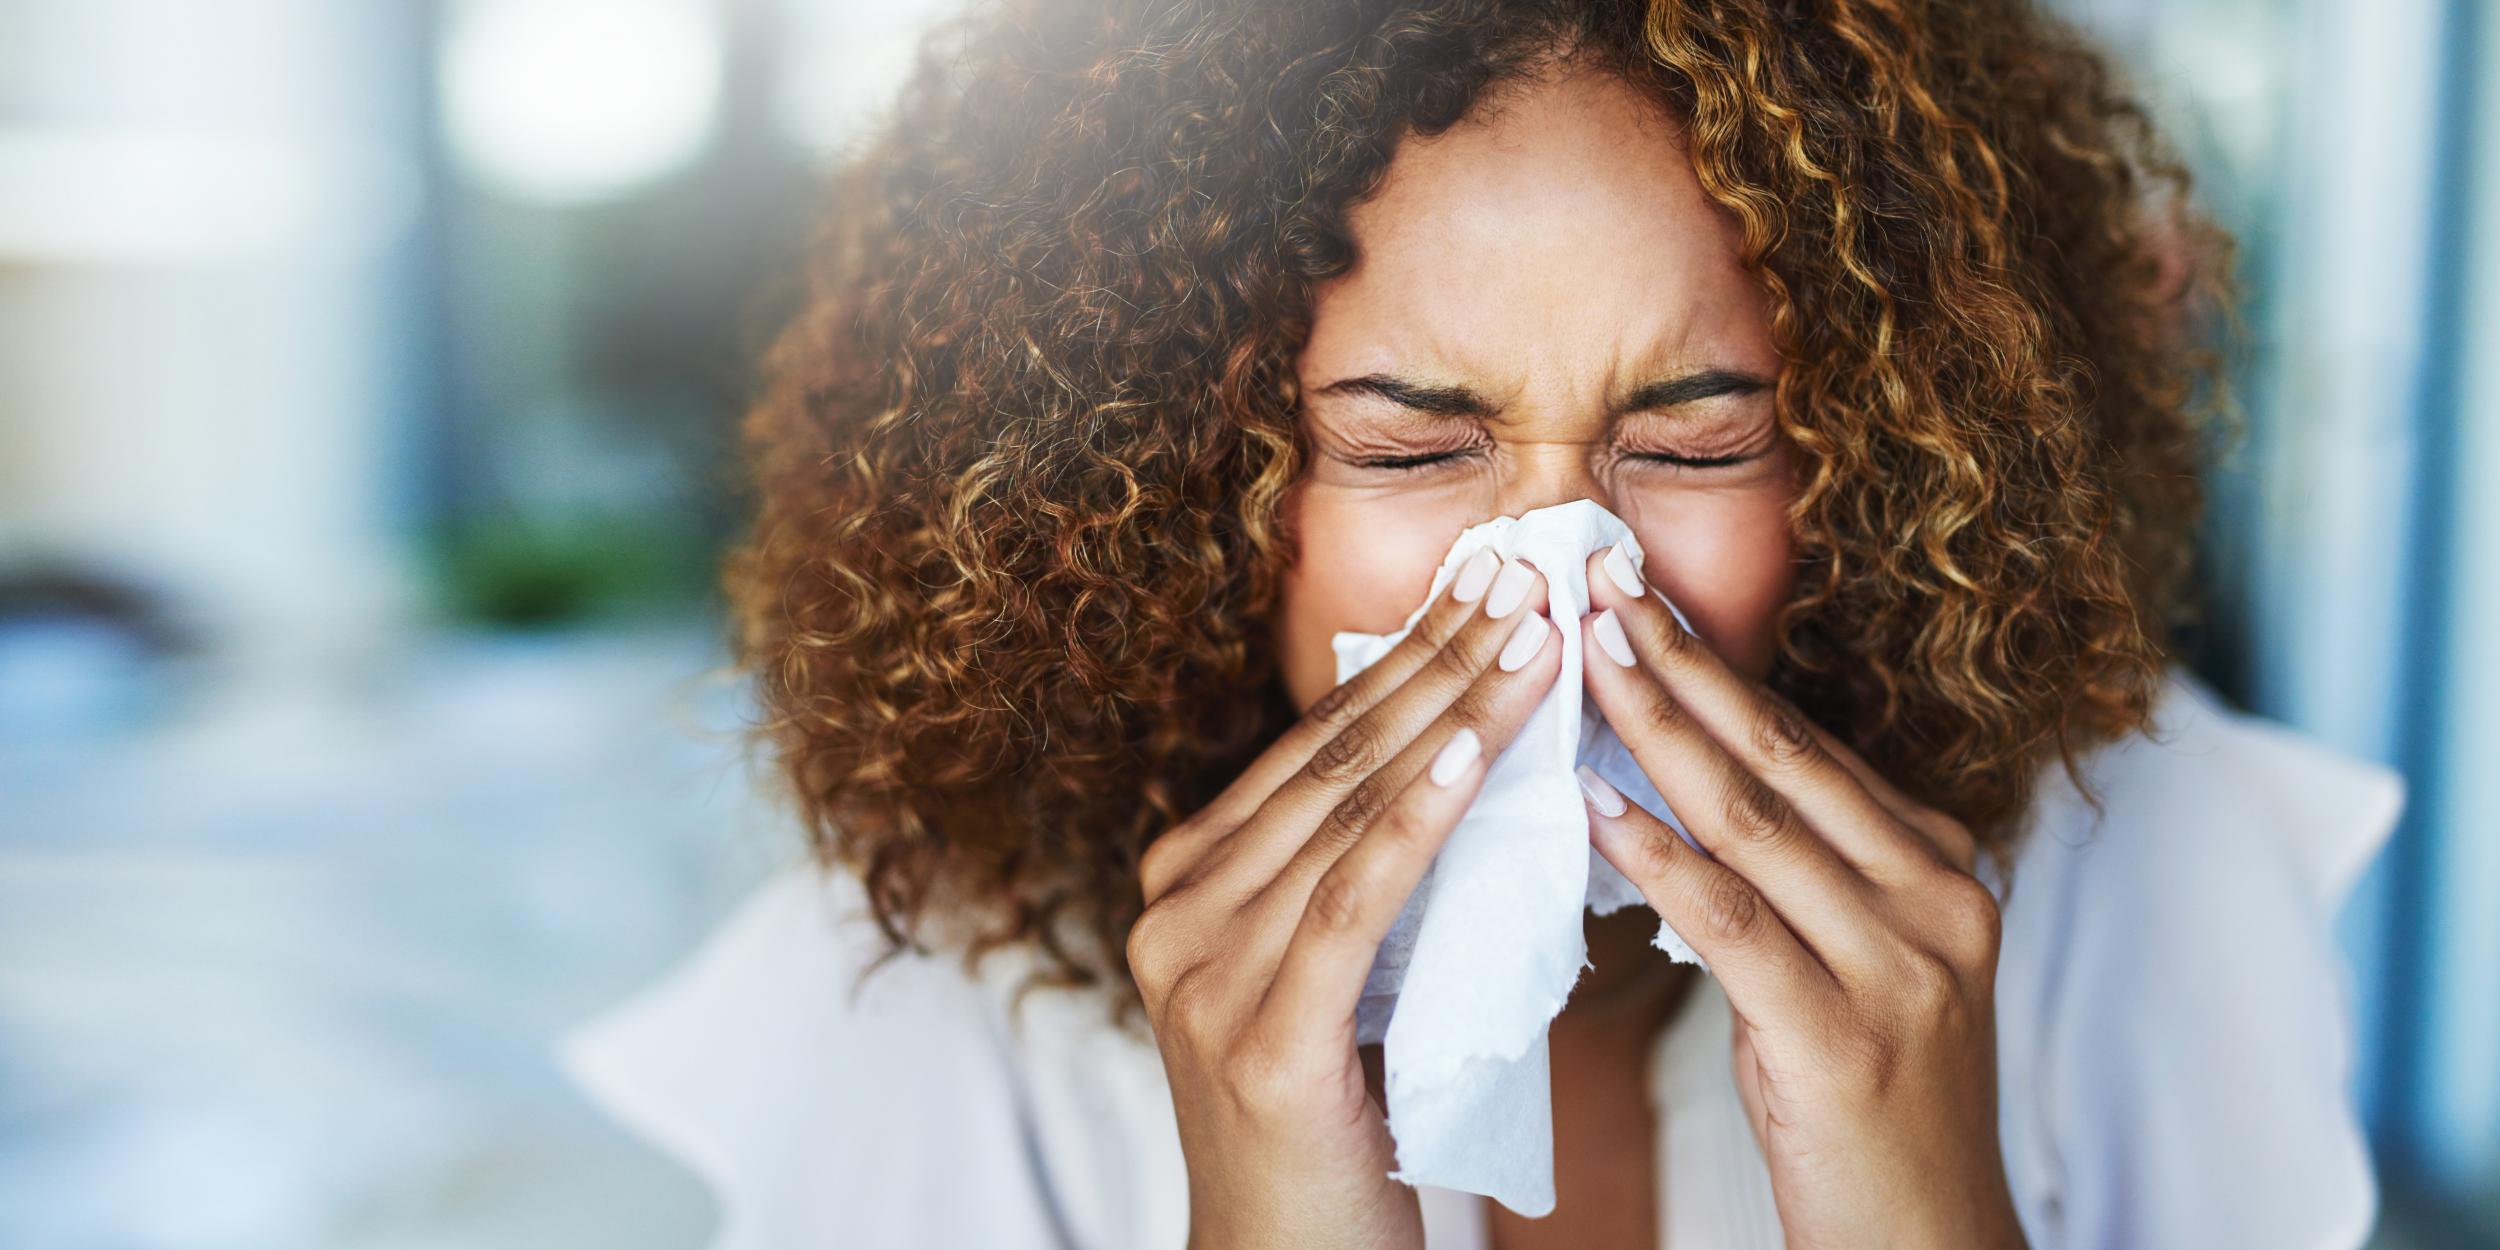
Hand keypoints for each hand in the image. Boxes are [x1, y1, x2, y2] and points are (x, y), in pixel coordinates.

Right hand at [1130, 550, 1563, 1249]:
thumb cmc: (1327, 1123)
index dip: (1405, 656)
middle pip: (1329, 760)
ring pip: (1346, 812)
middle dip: (1437, 659)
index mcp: (1186, 885)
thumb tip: (1457, 755)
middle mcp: (1175, 913)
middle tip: (1524, 577)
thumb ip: (1357, 875)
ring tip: (1531, 641)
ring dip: (1451, 715)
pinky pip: (1351, 901)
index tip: (1489, 585)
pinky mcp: (1260, 1037)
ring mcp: (1204, 974)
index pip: (1313, 746)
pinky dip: (1416, 820)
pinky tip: (1474, 755)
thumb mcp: (1330, 973)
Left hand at [1572, 544, 2026, 1249]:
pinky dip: (1659, 854)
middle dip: (1684, 661)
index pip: (1810, 745)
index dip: (1717, 665)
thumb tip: (1681, 777)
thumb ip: (1793, 873)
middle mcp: (1935, 899)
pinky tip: (1594, 805)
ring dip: (1660, 727)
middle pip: (1786, 757)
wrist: (1929, 1244)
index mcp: (1939, 869)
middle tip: (1601, 579)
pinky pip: (1734, 922)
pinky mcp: (1842, 1037)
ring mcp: (1899, 966)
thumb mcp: (1850, 964)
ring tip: (1583, 655)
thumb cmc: (1868, 1105)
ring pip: (1756, 820)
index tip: (1636, 596)